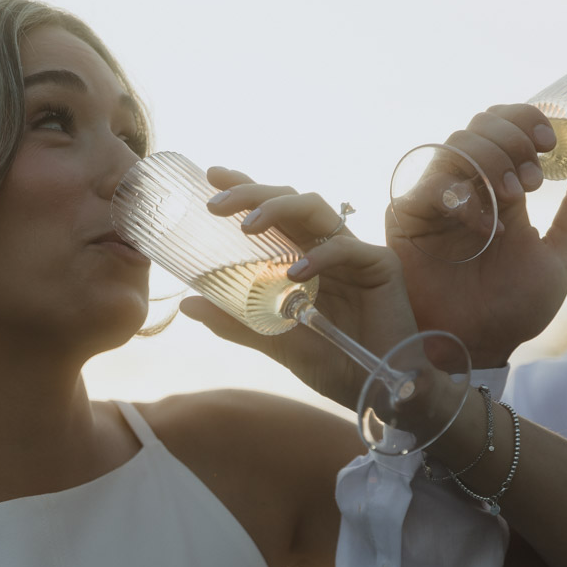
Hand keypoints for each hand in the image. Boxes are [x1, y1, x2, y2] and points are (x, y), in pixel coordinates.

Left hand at [179, 167, 424, 410]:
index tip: (210, 177)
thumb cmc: (334, 363)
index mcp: (302, 258)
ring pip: (314, 208)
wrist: (379, 389)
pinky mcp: (379, 265)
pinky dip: (318, 256)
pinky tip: (295, 273)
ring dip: (278, 209)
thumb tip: (187, 303)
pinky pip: (345, 248)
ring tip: (247, 227)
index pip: (271, 213)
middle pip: (289, 200)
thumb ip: (237, 321)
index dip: (244, 189)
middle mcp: (326, 248)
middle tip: (216, 204)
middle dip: (251, 193)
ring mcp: (353, 253)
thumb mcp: (275, 341)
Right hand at [387, 106, 566, 365]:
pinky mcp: (407, 220)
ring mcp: (435, 199)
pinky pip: (430, 187)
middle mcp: (465, 185)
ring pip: (456, 144)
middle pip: (481, 124)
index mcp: (500, 185)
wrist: (479, 345)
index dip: (530, 120)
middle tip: (535, 178)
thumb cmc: (514, 307)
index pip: (508, 125)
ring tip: (516, 198)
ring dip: (492, 161)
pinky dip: (463, 198)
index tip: (554, 143)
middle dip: (513, 138)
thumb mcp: (561, 254)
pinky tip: (485, 227)